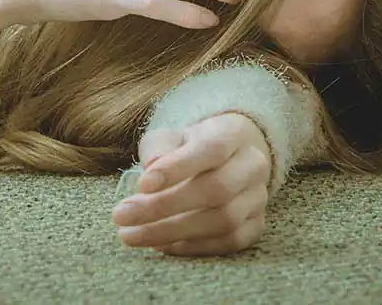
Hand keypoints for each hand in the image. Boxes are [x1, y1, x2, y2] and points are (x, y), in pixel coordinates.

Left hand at [112, 113, 271, 255]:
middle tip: (122, 216)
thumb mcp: (169, 137)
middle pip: (217, 189)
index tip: (141, 184)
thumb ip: (158, 147)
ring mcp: (258, 197)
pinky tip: (161, 245)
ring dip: (173, 232)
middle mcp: (253, 165)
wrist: (226, 160)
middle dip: (164, 207)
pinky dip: (192, 247)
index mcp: (232, 134)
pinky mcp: (257, 225)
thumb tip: (152, 167)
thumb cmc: (188, 147)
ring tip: (133, 235)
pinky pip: (229, 242)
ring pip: (224, 220)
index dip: (177, 168)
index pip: (210, 149)